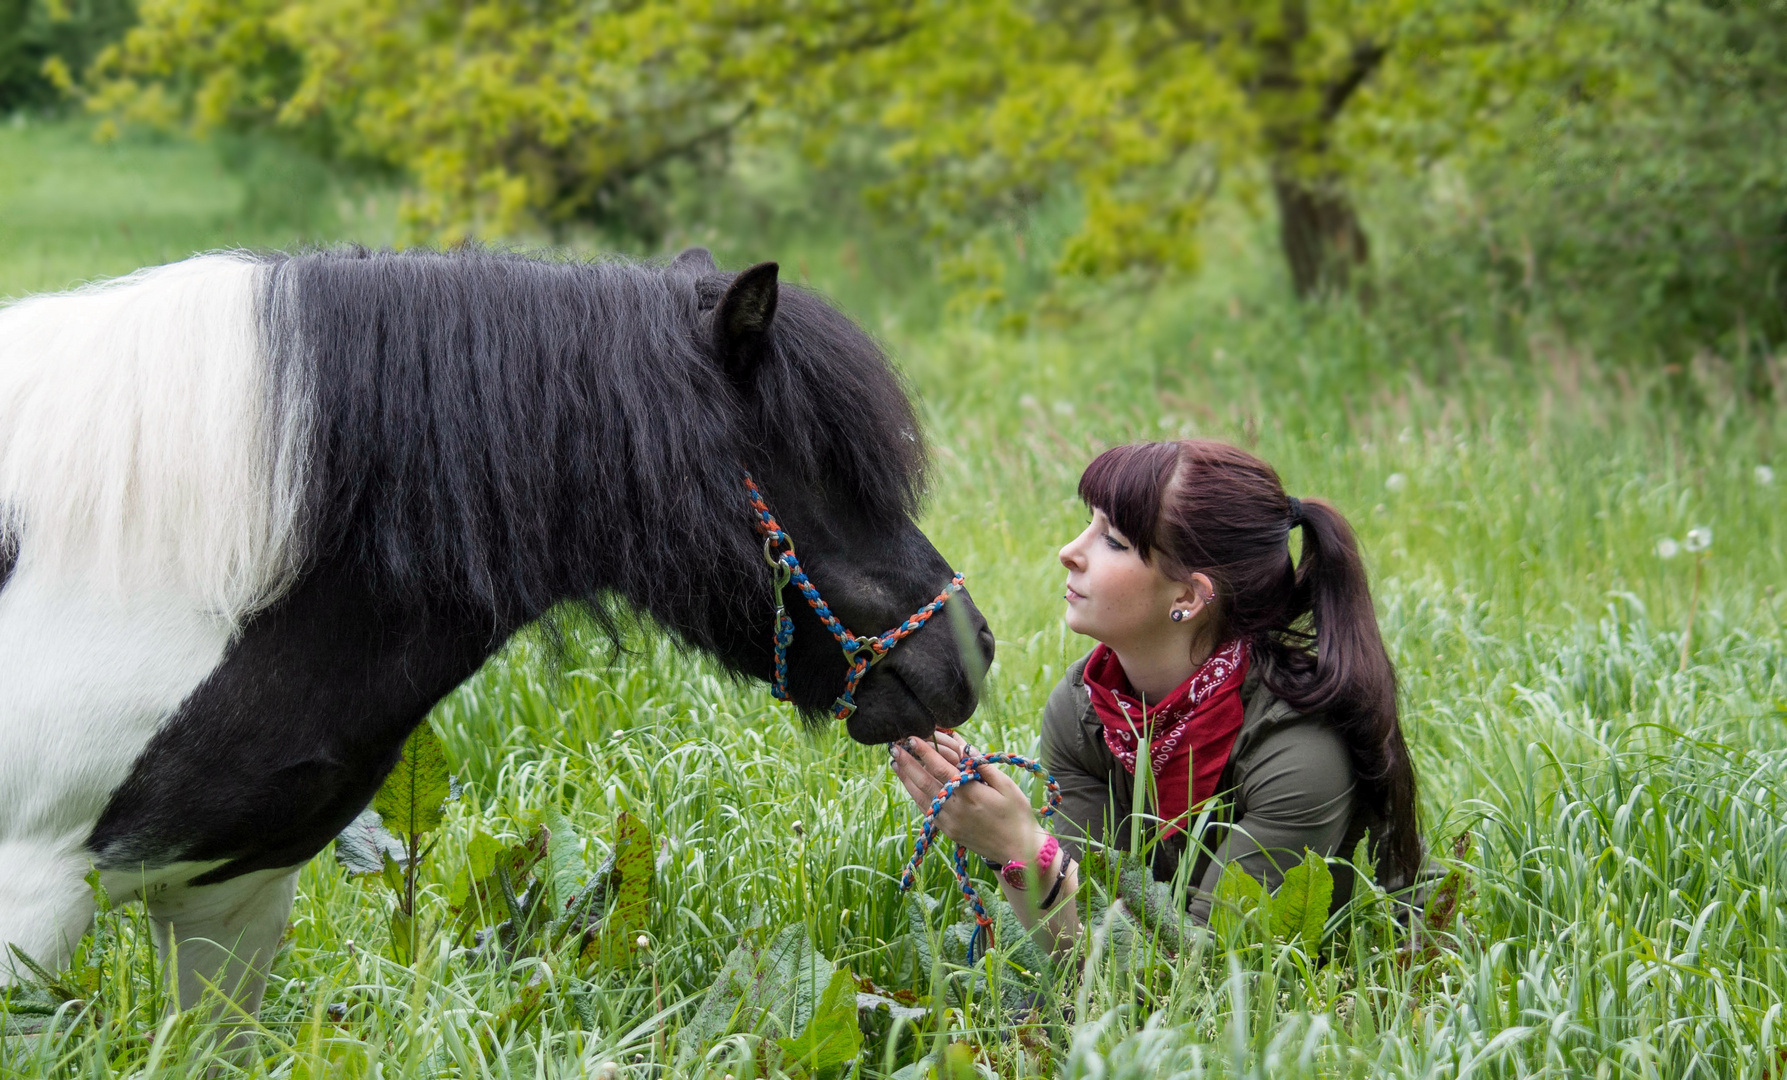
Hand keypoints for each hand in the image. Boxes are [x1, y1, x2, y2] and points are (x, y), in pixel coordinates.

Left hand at [889, 730, 1048, 866]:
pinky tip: (910, 785)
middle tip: (894, 747)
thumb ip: (983, 767)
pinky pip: (926, 811)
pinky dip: (915, 796)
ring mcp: (949, 822)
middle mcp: (956, 808)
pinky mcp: (948, 831)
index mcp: (971, 794)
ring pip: (920, 797)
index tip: (912, 738)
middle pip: (924, 782)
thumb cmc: (1017, 814)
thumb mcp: (1007, 786)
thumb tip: (965, 748)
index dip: (925, 752)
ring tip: (896, 763)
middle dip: (908, 763)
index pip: (941, 768)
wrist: (1018, 851)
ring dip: (907, 779)